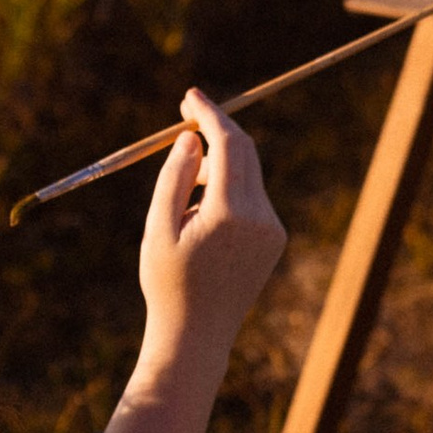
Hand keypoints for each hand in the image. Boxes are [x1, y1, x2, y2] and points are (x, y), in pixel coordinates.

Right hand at [138, 89, 287, 348]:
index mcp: (230, 213)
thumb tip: (192, 137)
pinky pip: (251, 196)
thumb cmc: (167, 282)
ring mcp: (272, 229)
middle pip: (245, 151)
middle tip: (185, 115)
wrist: (195, 335)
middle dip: (216, 130)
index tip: (189, 97)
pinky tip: (201, 221)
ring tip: (182, 200)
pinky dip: (228, 189)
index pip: (229, 144)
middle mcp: (261, 218)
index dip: (209, 114)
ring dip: (217, 165)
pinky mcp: (275, 238)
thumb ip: (175, 177)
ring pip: (247, 173)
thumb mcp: (157, 227)